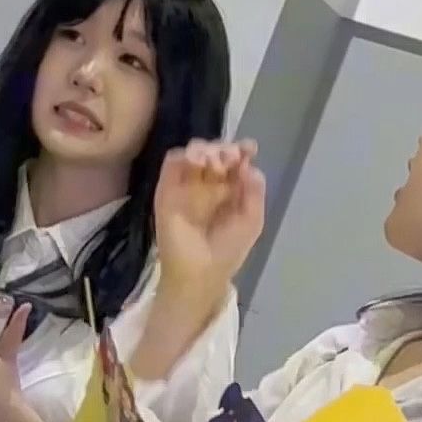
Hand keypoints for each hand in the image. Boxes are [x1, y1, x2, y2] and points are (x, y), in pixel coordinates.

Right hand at [152, 139, 263, 289]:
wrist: (200, 273)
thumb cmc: (227, 251)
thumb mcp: (252, 221)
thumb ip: (254, 191)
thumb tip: (249, 165)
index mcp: (229, 190)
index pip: (234, 160)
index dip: (242, 150)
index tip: (249, 148)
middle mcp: (208, 183)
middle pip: (215, 152)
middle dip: (224, 149)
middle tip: (230, 159)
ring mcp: (186, 185)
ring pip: (194, 152)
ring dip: (206, 149)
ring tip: (215, 163)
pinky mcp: (167, 189)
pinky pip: (172, 162)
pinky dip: (185, 155)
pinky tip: (198, 162)